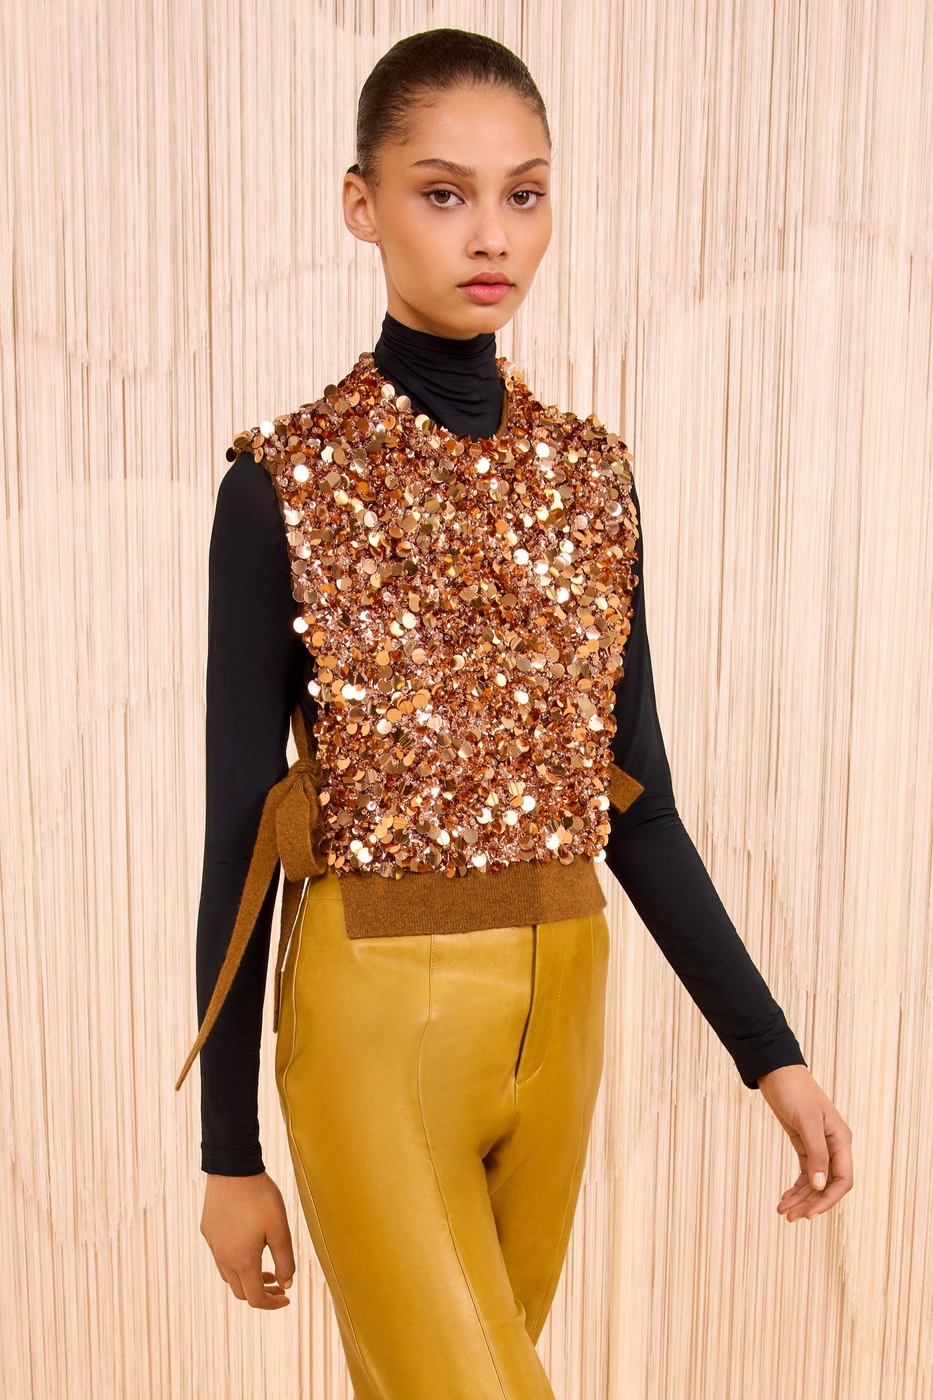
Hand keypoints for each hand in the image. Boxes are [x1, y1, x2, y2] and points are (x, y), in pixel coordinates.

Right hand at [200, 1171, 295, 1308]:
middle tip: (279, 1283)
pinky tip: (248, 1243)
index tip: (286, 1298)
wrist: (232, 1168)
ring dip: (248, 1277)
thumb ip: (285, 1260)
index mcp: (242, 1261)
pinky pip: (220, 1255)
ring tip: (266, 1266)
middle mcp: (223, 1258)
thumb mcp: (280, 1229)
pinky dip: (236, 1261)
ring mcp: (213, 1244)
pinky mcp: (208, 1231)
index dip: (272, 1304)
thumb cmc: (260, 1197)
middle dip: (261, 1292)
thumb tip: (287, 1284)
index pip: (255, 1298)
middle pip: (240, 1291)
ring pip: (229, 1275)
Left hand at [756, 1064, 852, 1219]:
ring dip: (801, 1198)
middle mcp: (833, 1146)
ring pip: (815, 1182)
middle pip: (828, 1185)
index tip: (810, 1214)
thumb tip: (821, 1185)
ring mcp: (819, 1146)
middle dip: (811, 1203)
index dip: (829, 1200)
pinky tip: (785, 1197)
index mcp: (841, 1140)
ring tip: (783, 1211)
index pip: (843, 1180)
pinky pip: (805, 1173)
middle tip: (790, 1216)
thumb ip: (816, 1153)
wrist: (777, 1072)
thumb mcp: (805, 1121)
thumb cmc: (794, 1090)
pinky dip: (796, 1187)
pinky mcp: (804, 1144)